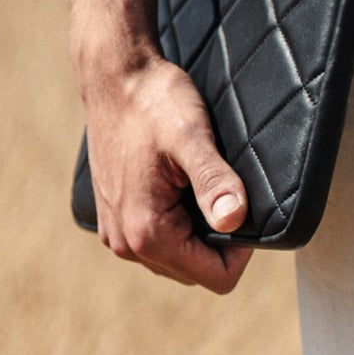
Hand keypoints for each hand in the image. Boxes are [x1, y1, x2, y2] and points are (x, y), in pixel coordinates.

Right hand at [68, 0, 252, 293]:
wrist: (114, 77)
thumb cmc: (154, 101)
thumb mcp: (192, 136)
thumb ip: (214, 180)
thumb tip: (235, 221)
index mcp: (147, 232)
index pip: (216, 278)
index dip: (242, 249)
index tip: (241, 202)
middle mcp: (126, 243)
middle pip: (194, 271)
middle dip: (217, 241)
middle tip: (223, 188)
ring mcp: (115, 233)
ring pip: (174, 258)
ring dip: (195, 232)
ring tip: (198, 182)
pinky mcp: (111, 217)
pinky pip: (154, 241)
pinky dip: (173, 223)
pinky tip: (177, 185)